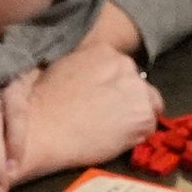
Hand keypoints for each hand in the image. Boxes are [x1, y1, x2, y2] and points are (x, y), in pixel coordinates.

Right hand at [10, 39, 160, 180]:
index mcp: (105, 51)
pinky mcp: (143, 116)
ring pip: (148, 105)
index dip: (114, 87)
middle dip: (127, 100)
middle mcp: (126, 66)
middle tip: (107, 117)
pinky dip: (137, 135)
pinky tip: (115, 140)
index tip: (104, 100)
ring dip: (134, 116)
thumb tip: (95, 80)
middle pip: (138, 85)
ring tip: (112, 130)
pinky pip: (149, 127)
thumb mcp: (64, 69)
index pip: (122, 69)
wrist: (42, 130)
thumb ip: (88, 69)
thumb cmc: (43, 103)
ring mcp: (137, 90)